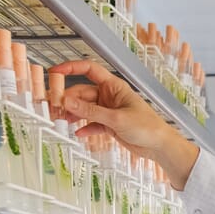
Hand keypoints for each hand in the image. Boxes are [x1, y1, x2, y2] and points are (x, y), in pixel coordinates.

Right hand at [48, 60, 199, 188]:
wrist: (159, 145)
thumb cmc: (147, 127)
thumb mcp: (116, 118)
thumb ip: (90, 111)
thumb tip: (68, 103)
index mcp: (114, 86)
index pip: (89, 70)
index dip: (71, 67)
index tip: (55, 71)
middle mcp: (110, 96)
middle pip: (82, 93)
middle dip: (68, 99)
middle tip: (54, 108)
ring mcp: (109, 110)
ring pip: (85, 109)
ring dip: (73, 114)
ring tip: (61, 120)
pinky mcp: (109, 124)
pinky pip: (92, 123)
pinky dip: (84, 127)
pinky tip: (78, 132)